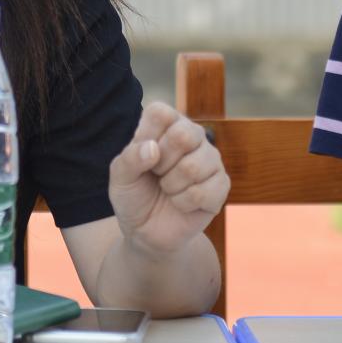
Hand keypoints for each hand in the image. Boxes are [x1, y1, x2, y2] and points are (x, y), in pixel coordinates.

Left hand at [108, 101, 229, 257]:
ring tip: (168, 189)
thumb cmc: (134, 194)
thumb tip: (153, 148)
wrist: (147, 230)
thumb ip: (129, 158)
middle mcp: (192, 135)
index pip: (160, 112)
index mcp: (166, 124)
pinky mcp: (222, 185)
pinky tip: (181, 203)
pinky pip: (203, 192)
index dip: (146, 136)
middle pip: (183, 134)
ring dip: (171, 186)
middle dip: (161, 163)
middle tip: (156, 174)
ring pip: (193, 166)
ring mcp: (211, 159)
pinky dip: (183, 203)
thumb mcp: (120, 176)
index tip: (143, 155)